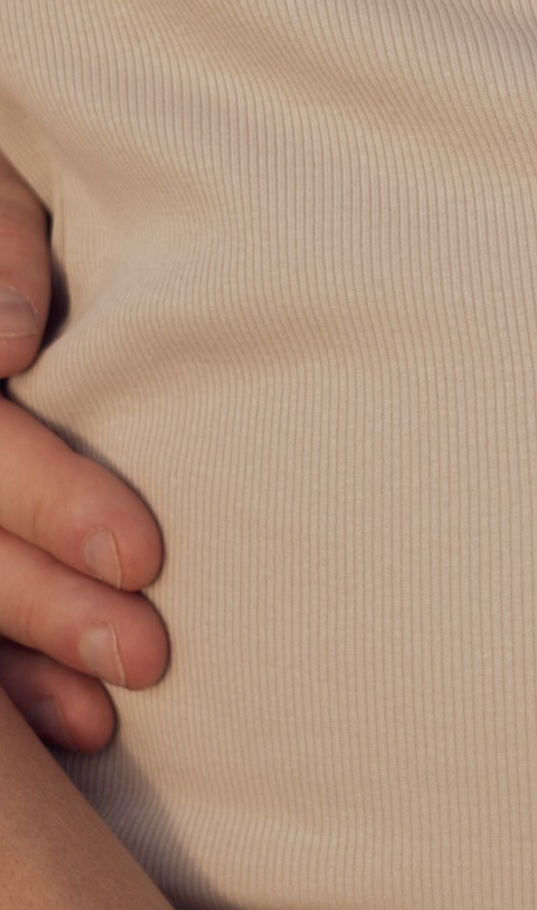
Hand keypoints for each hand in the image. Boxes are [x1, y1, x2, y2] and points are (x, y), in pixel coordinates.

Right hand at [0, 158, 167, 750]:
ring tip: (109, 715)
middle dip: (46, 602)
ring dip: (20, 661)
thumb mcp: (4, 182)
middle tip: (148, 652)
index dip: (51, 499)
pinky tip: (67, 727)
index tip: (145, 554)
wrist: (11, 269)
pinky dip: (5, 691)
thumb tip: (10, 344)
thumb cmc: (20, 212)